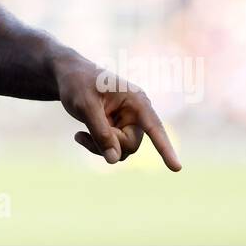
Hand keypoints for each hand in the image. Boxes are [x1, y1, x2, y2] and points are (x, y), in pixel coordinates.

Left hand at [55, 55, 182, 170]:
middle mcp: (137, 113)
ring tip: (80, 134)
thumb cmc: (78, 84)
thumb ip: (100, 133)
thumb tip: (114, 160)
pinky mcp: (119, 130)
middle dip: (108, 144)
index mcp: (136, 100)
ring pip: (122, 151)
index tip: (177, 168)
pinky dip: (96, 147)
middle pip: (131, 145)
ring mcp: (128, 123)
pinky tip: (79, 135)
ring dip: (100, 147)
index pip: (154, 127)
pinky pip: (113, 150)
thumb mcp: (85, 106)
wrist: (68, 76)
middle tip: (85, 131)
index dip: (165, 149)